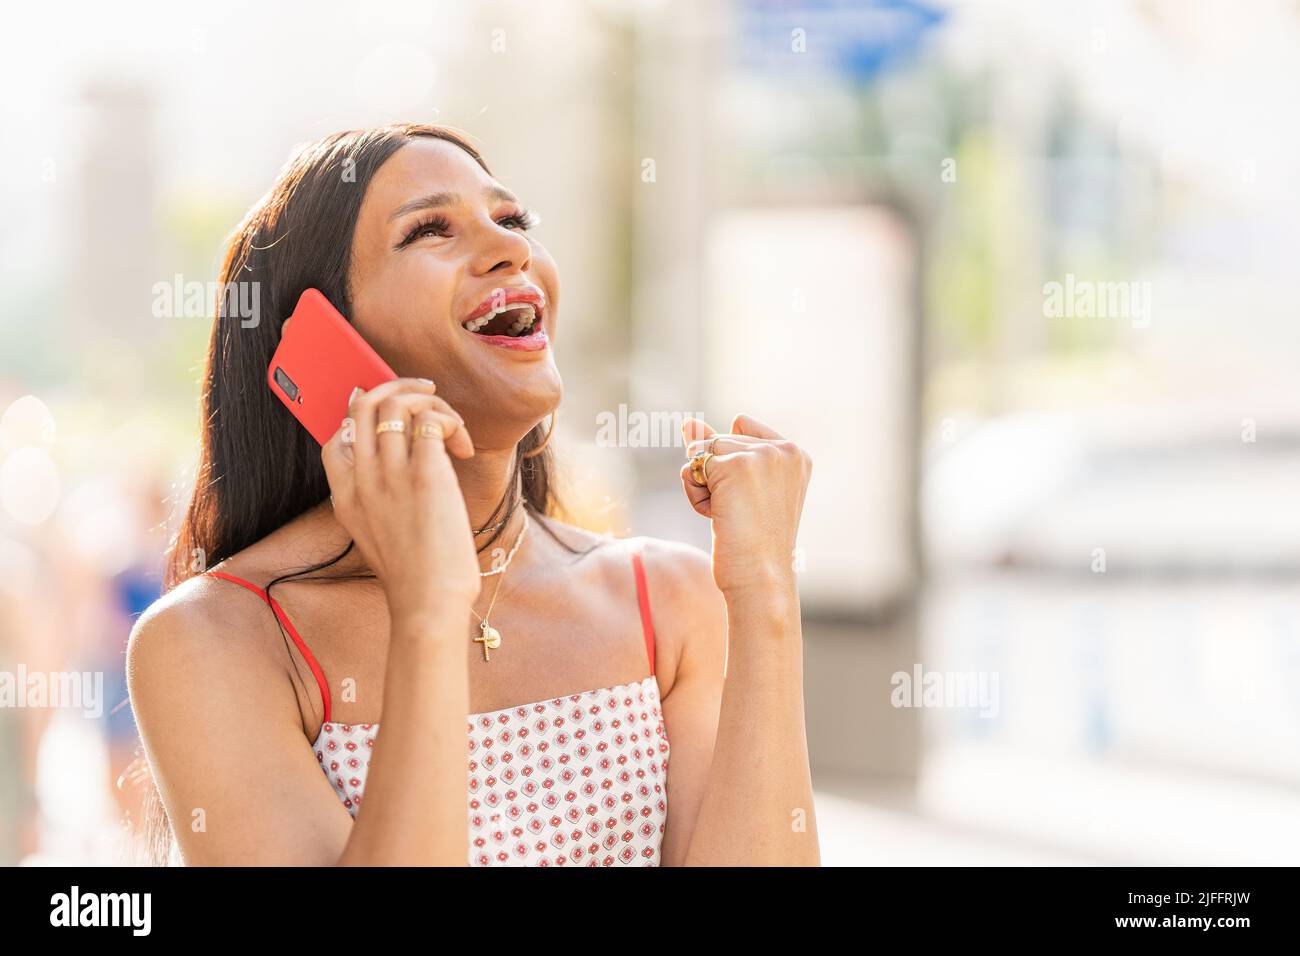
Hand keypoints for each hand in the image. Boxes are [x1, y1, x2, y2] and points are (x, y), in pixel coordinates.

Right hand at [321, 378, 480, 620]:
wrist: (428, 601)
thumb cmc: (414, 574)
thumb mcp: (376, 535)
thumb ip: (376, 500)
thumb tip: (401, 469)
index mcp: (345, 497)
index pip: (335, 437)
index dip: (362, 416)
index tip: (392, 418)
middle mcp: (363, 479)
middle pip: (365, 405)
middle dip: (398, 388)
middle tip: (428, 394)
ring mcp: (391, 475)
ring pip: (400, 405)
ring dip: (434, 405)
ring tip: (453, 429)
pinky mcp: (426, 475)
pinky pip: (432, 422)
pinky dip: (451, 422)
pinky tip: (463, 446)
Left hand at [678, 414, 811, 596]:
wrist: (761, 579)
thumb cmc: (754, 544)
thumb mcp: (742, 491)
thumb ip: (718, 451)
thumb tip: (688, 423)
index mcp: (796, 454)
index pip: (741, 426)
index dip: (730, 463)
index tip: (751, 501)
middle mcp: (784, 449)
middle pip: (719, 440)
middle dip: (716, 476)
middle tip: (740, 513)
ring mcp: (761, 455)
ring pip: (704, 451)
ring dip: (703, 485)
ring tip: (729, 515)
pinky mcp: (735, 466)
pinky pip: (693, 466)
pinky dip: (695, 494)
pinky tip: (717, 516)